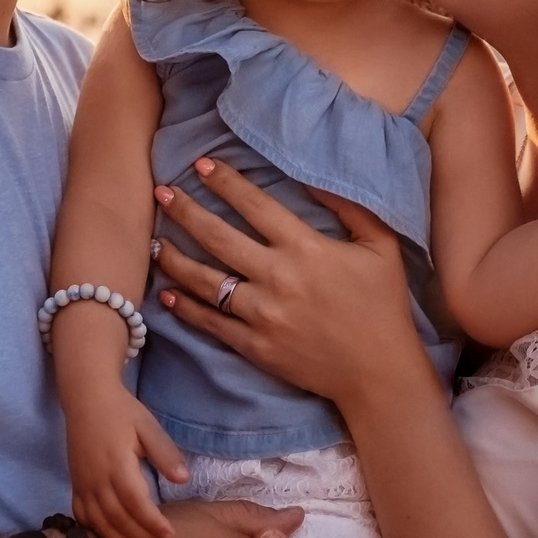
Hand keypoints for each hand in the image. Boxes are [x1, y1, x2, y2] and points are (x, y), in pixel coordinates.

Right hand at [63, 382, 189, 537]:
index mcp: (117, 465)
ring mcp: (82, 485)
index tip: (171, 537)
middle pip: (119, 520)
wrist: (86, 399)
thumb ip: (165, 453)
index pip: (136, 504)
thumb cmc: (121, 412)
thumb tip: (183, 479)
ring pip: (100, 524)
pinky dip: (99, 533)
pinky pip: (83, 518)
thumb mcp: (147, 426)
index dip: (153, 525)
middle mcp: (96, 480)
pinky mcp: (75, 486)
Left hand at [152, 160, 430, 409]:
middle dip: (186, 210)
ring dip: (174, 257)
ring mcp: (261, 314)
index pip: (255, 205)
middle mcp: (277, 277)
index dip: (225, 181)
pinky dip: (184, 307)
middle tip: (161, 192)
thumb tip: (315, 175)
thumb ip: (350, 208)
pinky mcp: (253, 346)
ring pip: (205, 280)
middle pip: (218, 237)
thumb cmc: (382, 305)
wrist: (378, 373)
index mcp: (305, 248)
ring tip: (154, 241)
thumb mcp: (380, 247)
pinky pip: (210, 322)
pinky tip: (166, 293)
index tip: (201, 164)